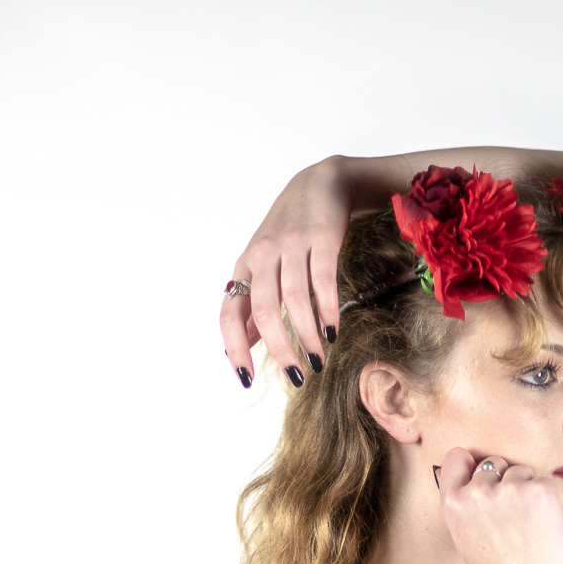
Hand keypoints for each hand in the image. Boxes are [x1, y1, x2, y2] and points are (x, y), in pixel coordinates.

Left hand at [220, 157, 350, 384]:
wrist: (321, 184)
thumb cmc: (292, 233)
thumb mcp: (265, 267)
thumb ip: (254, 305)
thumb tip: (243, 345)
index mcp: (245, 267)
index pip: (230, 312)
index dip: (234, 348)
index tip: (246, 379)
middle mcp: (263, 255)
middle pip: (263, 309)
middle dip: (278, 348)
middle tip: (295, 376)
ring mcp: (291, 244)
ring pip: (293, 298)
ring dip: (306, 335)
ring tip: (318, 361)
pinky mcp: (321, 237)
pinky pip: (322, 279)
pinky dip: (327, 308)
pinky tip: (332, 331)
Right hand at [436, 449, 562, 563]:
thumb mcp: (466, 540)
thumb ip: (463, 507)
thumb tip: (458, 474)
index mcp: (454, 505)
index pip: (457, 457)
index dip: (472, 464)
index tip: (483, 478)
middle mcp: (477, 493)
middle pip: (493, 462)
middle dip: (504, 481)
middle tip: (512, 519)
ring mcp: (508, 489)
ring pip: (519, 471)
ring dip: (527, 491)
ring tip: (527, 528)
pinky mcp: (538, 489)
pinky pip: (542, 482)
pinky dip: (547, 501)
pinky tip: (542, 528)